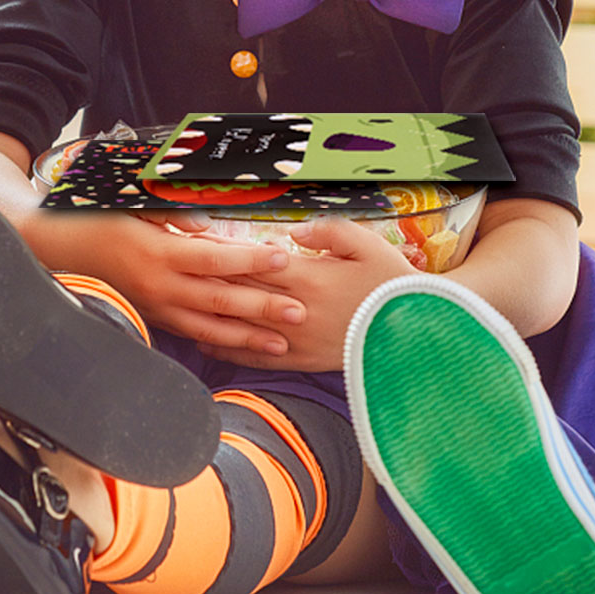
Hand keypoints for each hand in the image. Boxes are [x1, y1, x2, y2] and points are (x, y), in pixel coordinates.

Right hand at [28, 210, 309, 355]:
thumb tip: (212, 229)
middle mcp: (159, 286)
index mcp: (158, 252)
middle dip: (261, 307)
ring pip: (209, 328)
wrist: (61, 249)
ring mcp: (156, 308)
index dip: (249, 261)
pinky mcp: (154, 319)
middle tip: (300, 311)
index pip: (213, 259)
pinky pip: (192, 335)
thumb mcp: (137, 206)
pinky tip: (245, 351)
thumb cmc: (102, 219)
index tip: (282, 258)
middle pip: (218, 299)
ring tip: (282, 345)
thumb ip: (177, 217)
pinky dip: (220, 345)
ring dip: (248, 338)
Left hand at [201, 217, 409, 372]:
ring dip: (212, 315)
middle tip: (177, 269)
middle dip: (210, 280)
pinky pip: (258, 358)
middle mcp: (296, 309)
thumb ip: (328, 232)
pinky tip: (209, 344)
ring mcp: (297, 339)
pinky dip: (231, 352)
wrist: (416, 331)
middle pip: (242, 292)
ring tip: (181, 306)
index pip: (254, 262)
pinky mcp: (303, 361)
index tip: (196, 242)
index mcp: (309, 276)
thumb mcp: (367, 244)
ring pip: (242, 326)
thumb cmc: (392, 282)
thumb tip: (293, 232)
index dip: (223, 252)